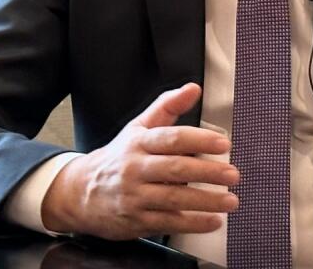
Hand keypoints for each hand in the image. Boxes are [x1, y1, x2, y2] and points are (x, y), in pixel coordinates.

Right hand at [39, 83, 238, 238]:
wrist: (80, 193)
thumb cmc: (118, 158)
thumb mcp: (138, 128)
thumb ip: (167, 107)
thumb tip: (193, 88)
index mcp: (138, 143)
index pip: (171, 138)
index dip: (199, 140)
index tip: (223, 143)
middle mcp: (135, 169)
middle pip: (175, 169)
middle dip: (208, 172)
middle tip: (233, 174)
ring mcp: (135, 196)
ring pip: (174, 198)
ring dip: (206, 201)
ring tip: (230, 200)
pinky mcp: (136, 221)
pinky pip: (168, 223)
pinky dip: (193, 223)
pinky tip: (213, 221)